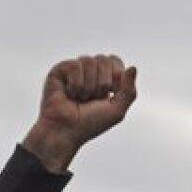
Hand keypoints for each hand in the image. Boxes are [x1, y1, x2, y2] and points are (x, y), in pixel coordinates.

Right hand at [22, 54, 137, 172]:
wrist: (66, 131)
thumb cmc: (89, 124)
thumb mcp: (117, 110)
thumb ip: (129, 91)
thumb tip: (133, 68)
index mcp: (103, 78)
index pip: (115, 61)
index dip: (115, 76)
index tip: (109, 94)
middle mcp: (89, 72)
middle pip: (104, 59)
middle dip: (101, 83)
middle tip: (91, 99)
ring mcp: (73, 71)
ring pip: (88, 61)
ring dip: (87, 86)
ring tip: (79, 98)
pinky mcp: (59, 71)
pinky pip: (74, 65)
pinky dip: (75, 84)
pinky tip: (69, 94)